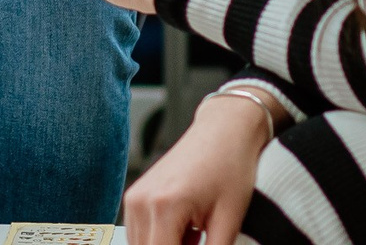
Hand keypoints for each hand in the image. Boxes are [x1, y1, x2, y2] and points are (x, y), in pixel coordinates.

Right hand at [123, 95, 269, 244]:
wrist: (223, 131)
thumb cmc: (231, 169)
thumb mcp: (229, 221)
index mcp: (164, 208)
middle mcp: (140, 202)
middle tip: (202, 240)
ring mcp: (134, 198)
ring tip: (198, 237)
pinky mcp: (135, 197)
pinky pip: (141, 235)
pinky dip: (162, 241)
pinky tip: (189, 233)